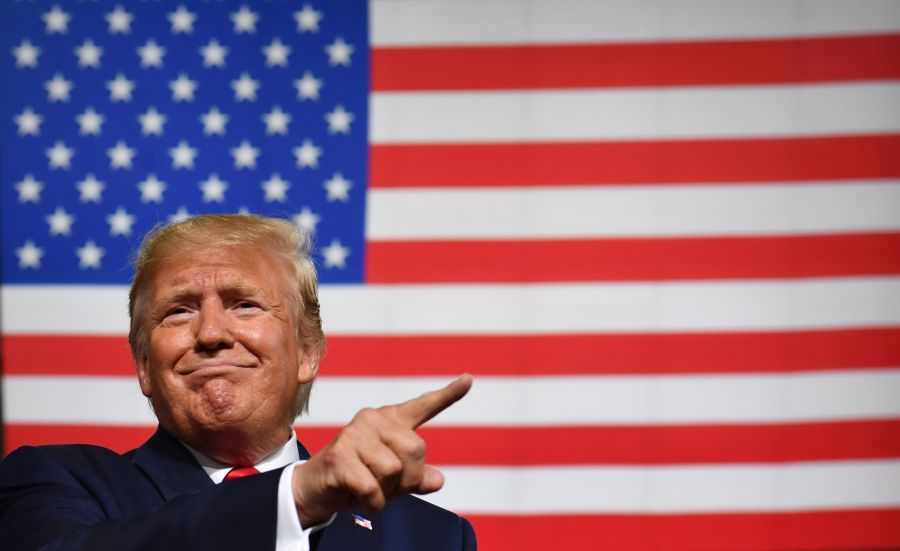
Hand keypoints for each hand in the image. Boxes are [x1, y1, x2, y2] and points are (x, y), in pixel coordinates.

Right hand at [291, 374, 472, 525]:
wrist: (316, 489)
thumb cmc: (358, 479)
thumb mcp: (393, 480)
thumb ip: (417, 476)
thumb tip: (438, 480)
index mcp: (390, 421)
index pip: (423, 406)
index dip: (448, 395)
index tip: (469, 380)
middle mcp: (373, 419)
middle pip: (416, 450)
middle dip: (407, 478)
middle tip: (385, 485)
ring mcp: (354, 434)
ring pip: (394, 470)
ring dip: (386, 492)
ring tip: (368, 488)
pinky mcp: (340, 455)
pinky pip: (373, 488)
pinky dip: (373, 503)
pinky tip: (360, 498)